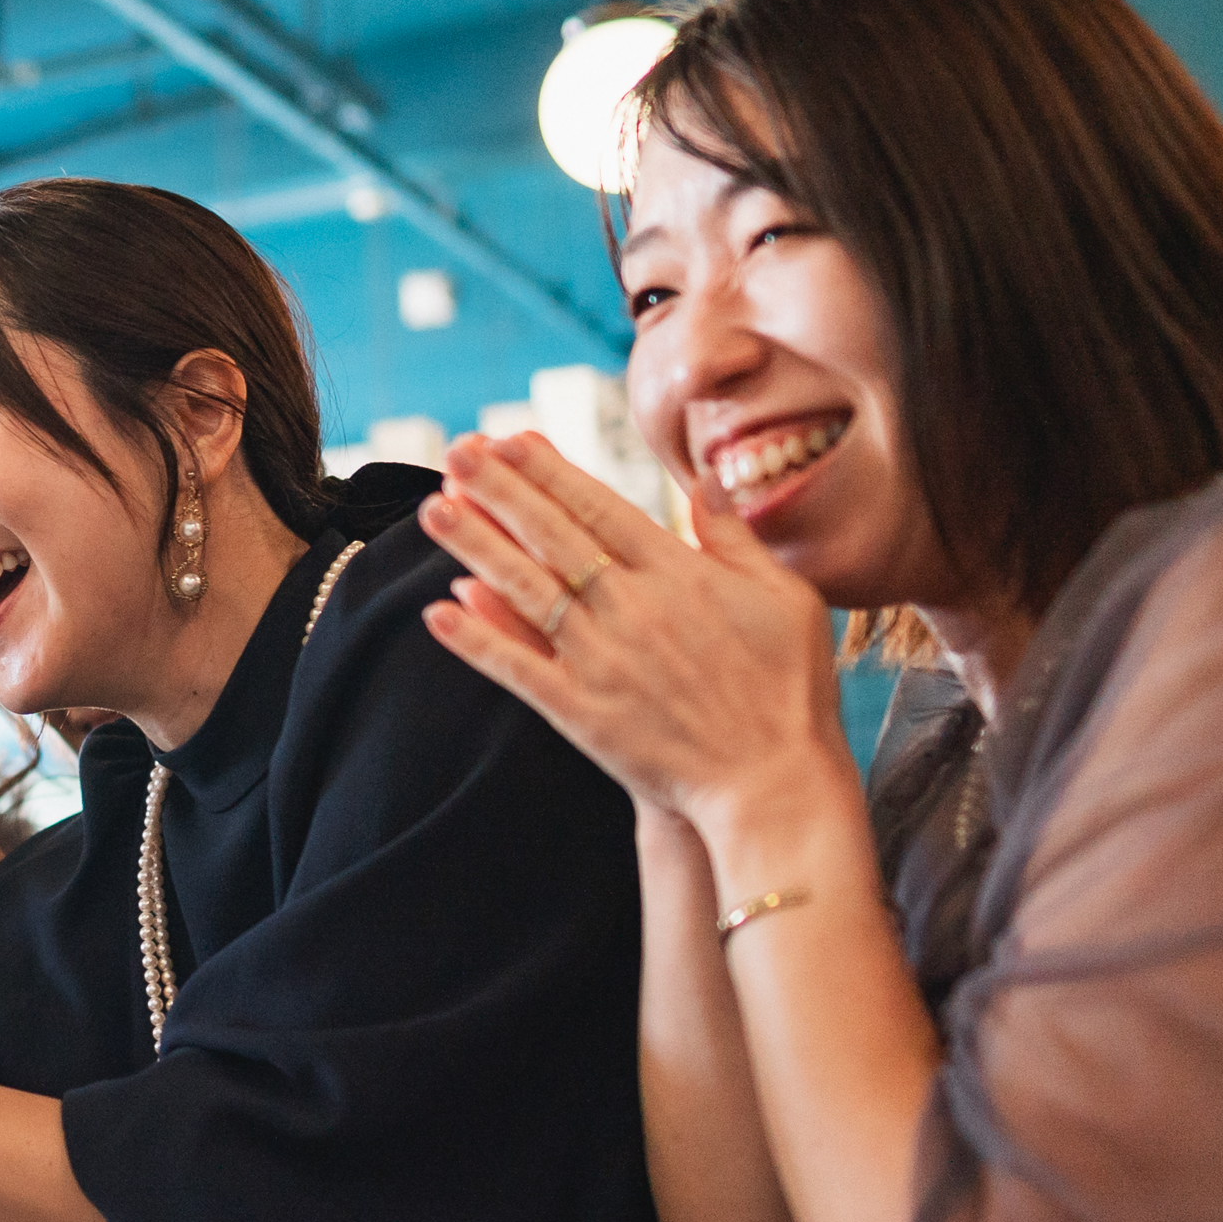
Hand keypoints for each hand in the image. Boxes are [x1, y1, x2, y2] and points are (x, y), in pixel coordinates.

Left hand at [415, 431, 847, 837]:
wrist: (773, 781)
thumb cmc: (789, 689)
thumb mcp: (785, 597)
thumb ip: (735, 537)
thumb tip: (708, 480)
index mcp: (680, 573)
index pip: (601, 507)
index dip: (551, 472)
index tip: (512, 440)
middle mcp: (633, 607)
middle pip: (554, 535)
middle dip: (500, 490)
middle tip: (455, 452)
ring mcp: (602, 659)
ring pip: (527, 589)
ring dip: (476, 547)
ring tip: (433, 510)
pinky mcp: (582, 712)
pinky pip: (518, 668)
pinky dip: (478, 640)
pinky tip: (439, 612)